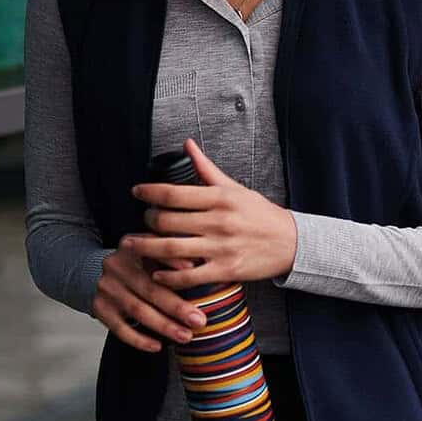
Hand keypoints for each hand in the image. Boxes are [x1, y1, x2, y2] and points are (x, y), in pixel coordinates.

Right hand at [91, 240, 208, 353]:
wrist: (103, 274)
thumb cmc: (140, 263)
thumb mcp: (153, 250)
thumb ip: (172, 254)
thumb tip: (197, 265)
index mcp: (131, 245)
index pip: (153, 252)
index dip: (173, 260)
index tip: (193, 268)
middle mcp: (115, 264)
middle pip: (149, 287)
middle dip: (176, 306)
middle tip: (198, 320)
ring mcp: (106, 287)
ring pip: (137, 310)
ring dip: (163, 326)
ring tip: (185, 336)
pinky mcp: (99, 308)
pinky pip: (120, 328)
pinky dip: (140, 339)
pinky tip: (157, 346)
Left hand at [123, 137, 297, 290]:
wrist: (290, 243)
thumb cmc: (260, 214)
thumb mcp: (235, 188)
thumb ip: (207, 169)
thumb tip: (187, 145)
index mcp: (219, 198)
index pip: (174, 193)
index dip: (149, 192)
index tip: (136, 192)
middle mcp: (218, 221)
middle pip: (167, 220)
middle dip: (146, 220)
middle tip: (139, 220)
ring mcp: (221, 247)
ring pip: (172, 248)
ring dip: (146, 248)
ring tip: (131, 245)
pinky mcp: (225, 270)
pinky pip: (189, 275)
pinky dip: (169, 276)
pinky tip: (157, 273)